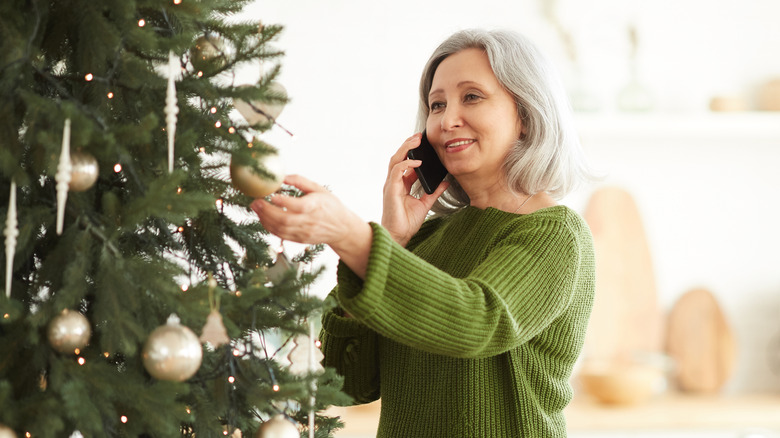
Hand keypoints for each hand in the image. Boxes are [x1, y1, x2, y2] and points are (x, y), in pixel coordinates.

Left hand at [251, 175, 371, 277]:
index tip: (271, 195)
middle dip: (267, 211)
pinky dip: (269, 227)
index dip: (283, 202)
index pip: (298, 206)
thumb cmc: (330, 206)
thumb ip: (300, 181)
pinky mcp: (300, 240)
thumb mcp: (319, 189)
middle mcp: (310, 222)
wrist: (342, 229)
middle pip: (285, 220)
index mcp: (317, 207)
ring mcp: (305, 233)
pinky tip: (263, 218)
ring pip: (280, 229)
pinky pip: (281, 235)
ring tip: (255, 208)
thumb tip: (281, 176)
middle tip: (255, 201)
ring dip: (265, 219)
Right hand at [381, 133, 448, 245]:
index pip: (405, 163)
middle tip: (420, 136)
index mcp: (400, 184)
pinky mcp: (391, 190)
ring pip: (395, 160)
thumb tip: (446, 182)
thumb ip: (434, 192)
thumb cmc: (407, 222)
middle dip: (408, 145)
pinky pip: (397, 171)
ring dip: (405, 148)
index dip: (413, 152)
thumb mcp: (425, 203)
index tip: (424, 143)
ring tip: (416, 141)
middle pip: (398, 157)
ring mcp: (391, 185)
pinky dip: (406, 164)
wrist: (399, 236)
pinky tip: (417, 162)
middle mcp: (394, 182)